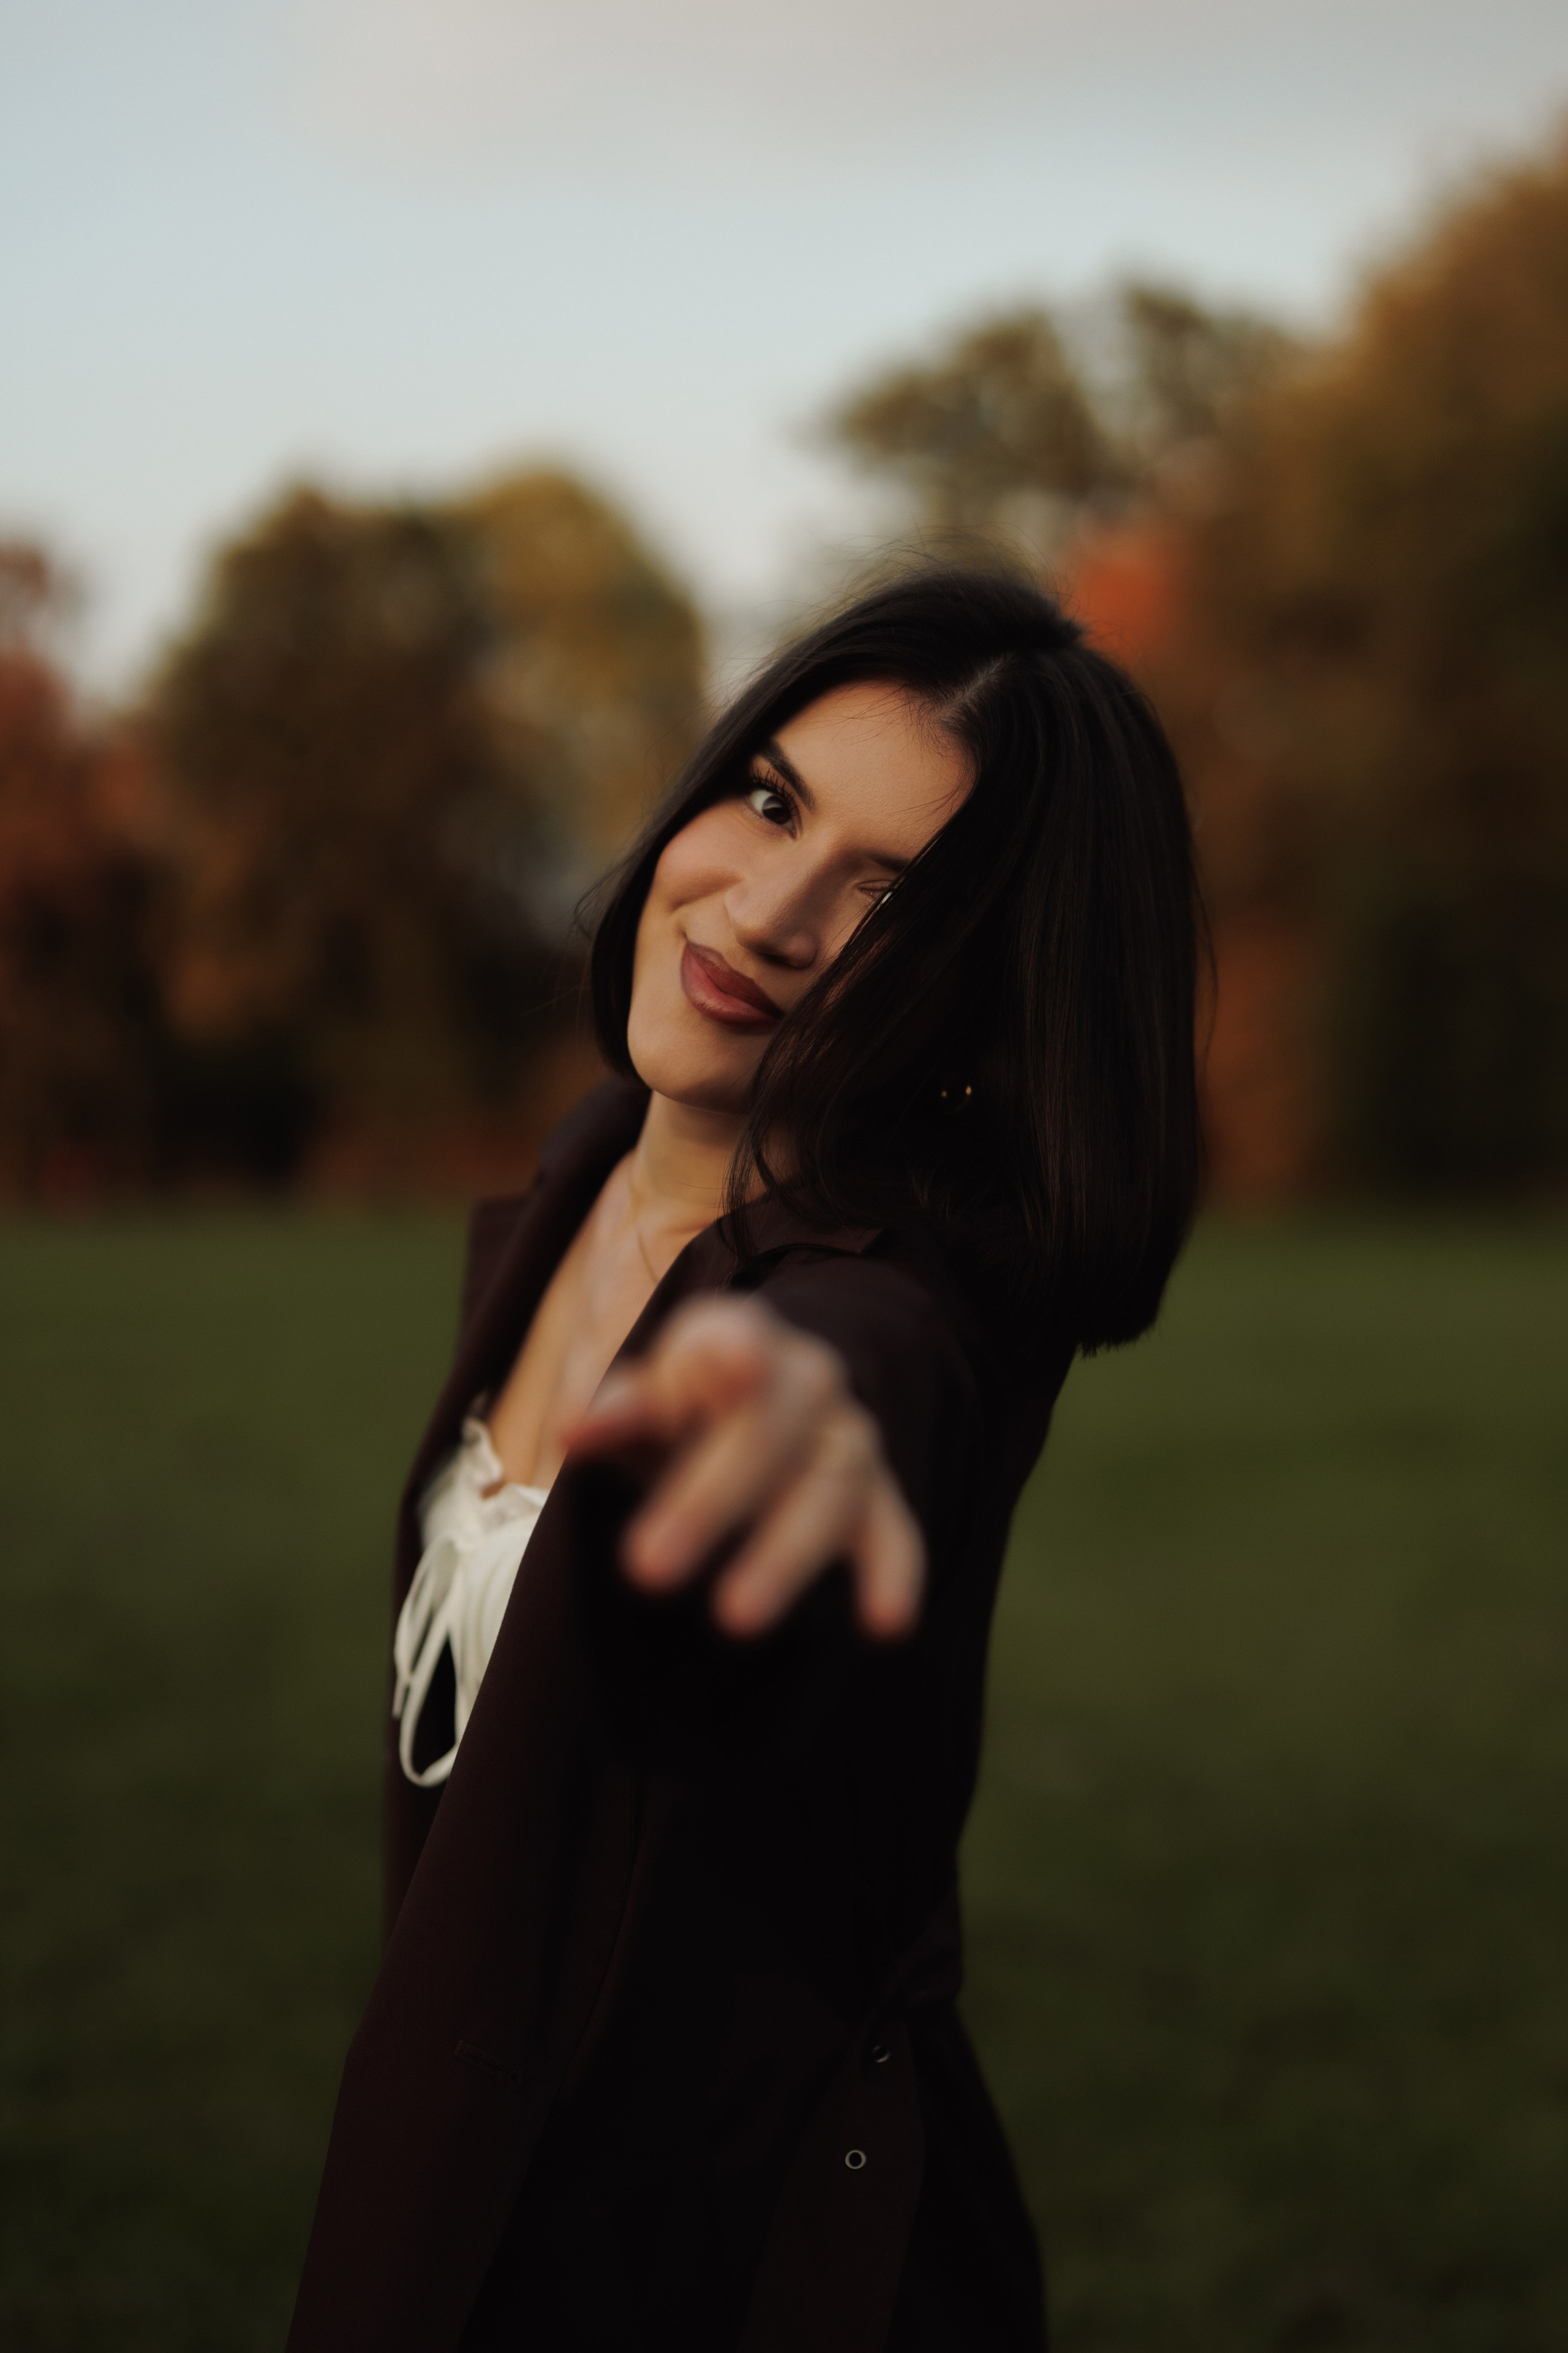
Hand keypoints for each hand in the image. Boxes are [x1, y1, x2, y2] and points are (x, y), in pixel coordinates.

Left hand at [562, 1296, 924, 1639]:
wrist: (755, 1416)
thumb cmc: (684, 1412)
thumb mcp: (645, 1403)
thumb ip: (617, 1412)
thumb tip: (571, 1431)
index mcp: (737, 1341)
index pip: (733, 1340)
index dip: (735, 1353)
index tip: (734, 1368)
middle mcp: (807, 1380)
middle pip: (771, 1429)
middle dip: (711, 1499)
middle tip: (645, 1568)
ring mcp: (850, 1440)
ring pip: (830, 1487)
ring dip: (783, 1555)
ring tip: (734, 1619)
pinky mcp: (879, 1499)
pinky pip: (894, 1532)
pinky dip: (893, 1575)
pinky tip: (885, 1625)